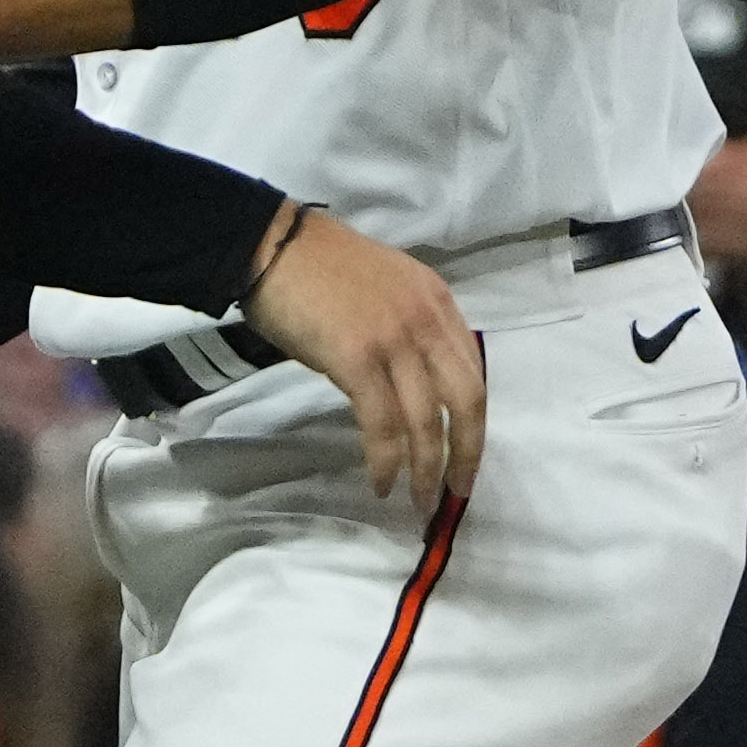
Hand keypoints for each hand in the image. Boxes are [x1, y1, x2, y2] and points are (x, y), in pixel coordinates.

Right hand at [244, 208, 485, 502]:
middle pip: (466, 399)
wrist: (271, 244)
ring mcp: (393, 338)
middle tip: (457, 492)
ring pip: (427, 420)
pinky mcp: (356, 358)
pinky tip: (381, 481)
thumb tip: (410, 386)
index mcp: (437, 300)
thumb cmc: (316, 269)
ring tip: (419, 502)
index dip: (475, 420)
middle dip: (467, 453)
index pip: (472, 370)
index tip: (466, 454)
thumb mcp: (385, 290)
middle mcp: (426, 319)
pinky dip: (385, 461)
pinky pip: (382, 424)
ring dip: (426, 470)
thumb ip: (408, 330)